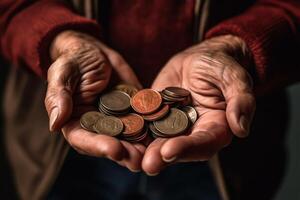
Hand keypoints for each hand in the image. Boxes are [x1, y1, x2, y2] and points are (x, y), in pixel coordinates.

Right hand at [45, 31, 144, 171]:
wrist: (95, 52)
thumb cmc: (74, 60)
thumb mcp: (63, 73)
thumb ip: (59, 97)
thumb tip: (54, 124)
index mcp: (76, 121)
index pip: (85, 139)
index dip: (99, 146)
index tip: (114, 150)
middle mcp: (98, 125)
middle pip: (110, 143)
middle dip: (125, 153)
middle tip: (139, 160)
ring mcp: (118, 119)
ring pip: (129, 137)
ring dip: (141, 146)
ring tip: (153, 153)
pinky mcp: (134, 110)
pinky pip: (144, 120)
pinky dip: (153, 127)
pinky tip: (164, 132)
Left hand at [142, 35, 255, 174]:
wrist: (200, 59)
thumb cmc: (220, 66)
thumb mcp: (233, 77)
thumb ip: (240, 100)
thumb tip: (241, 128)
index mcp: (215, 127)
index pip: (204, 142)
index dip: (188, 148)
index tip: (170, 150)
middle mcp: (193, 132)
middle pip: (178, 148)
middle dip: (162, 156)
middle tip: (147, 163)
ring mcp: (172, 125)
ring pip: (158, 141)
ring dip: (144, 150)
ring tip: (128, 156)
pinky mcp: (155, 115)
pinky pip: (144, 124)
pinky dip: (132, 131)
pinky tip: (119, 135)